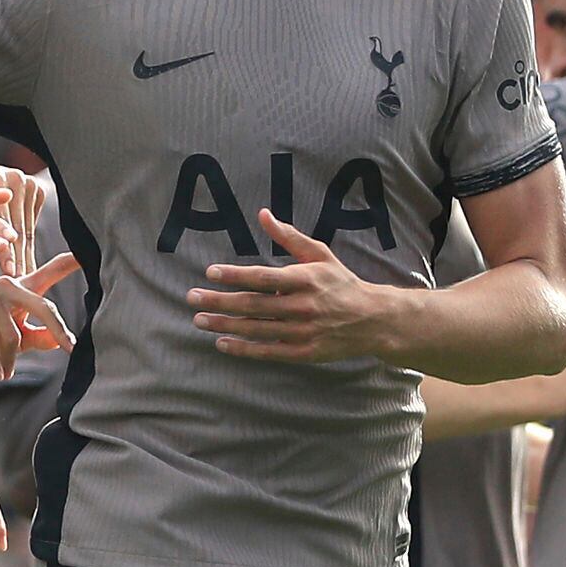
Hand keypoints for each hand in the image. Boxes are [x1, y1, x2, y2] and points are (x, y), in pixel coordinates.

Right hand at [0, 253, 75, 374]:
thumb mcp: (18, 337)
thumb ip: (40, 336)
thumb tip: (59, 342)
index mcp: (23, 288)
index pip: (51, 271)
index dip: (71, 262)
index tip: (91, 253)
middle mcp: (8, 284)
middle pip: (44, 306)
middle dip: (58, 330)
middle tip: (69, 349)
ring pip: (14, 334)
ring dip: (11, 359)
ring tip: (6, 372)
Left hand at [187, 213, 394, 364]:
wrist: (373, 319)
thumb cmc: (341, 282)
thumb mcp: (320, 254)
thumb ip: (289, 237)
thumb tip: (263, 214)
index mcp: (306, 279)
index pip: (264, 277)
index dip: (235, 275)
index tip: (210, 272)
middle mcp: (303, 306)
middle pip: (254, 305)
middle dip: (219, 301)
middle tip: (192, 298)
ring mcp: (303, 331)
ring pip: (257, 329)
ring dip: (224, 325)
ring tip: (199, 320)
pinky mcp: (304, 352)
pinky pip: (268, 351)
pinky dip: (244, 349)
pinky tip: (222, 343)